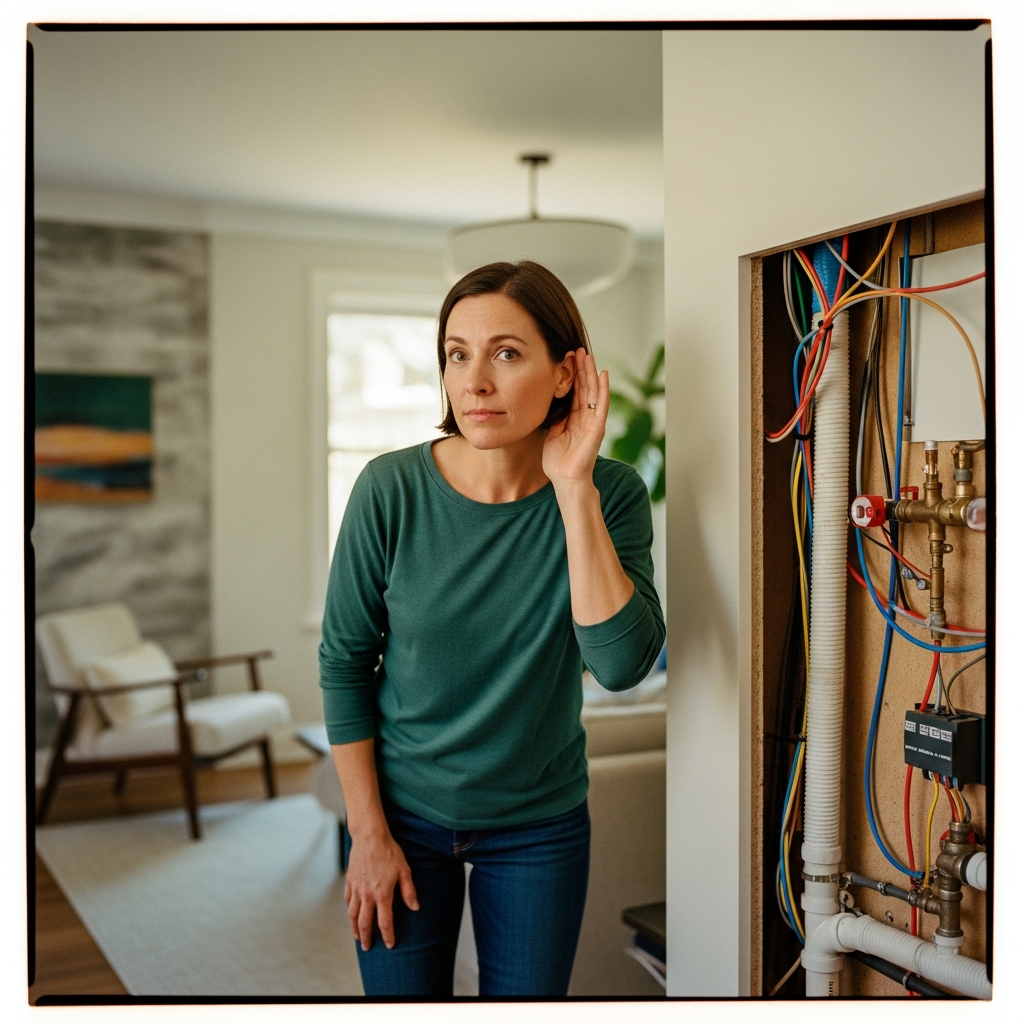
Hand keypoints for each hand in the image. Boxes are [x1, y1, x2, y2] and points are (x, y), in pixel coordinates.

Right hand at [344, 829, 418, 950]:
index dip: (387, 936)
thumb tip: (415, 908)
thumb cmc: (389, 852)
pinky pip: (348, 901)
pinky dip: (349, 911)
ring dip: (355, 929)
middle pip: (364, 923)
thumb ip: (409, 891)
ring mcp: (356, 889)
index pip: (385, 922)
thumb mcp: (404, 870)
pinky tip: (352, 915)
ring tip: (358, 937)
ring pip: (353, 915)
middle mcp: (367, 895)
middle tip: (368, 948)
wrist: (370, 837)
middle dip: (366, 938)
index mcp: (383, 894)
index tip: (389, 945)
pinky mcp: (350, 881)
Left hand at [542, 348, 608, 487]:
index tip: (567, 358)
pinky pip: (602, 404)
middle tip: (577, 349)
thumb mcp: (552, 433)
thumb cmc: (558, 461)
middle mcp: (586, 417)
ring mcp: (593, 421)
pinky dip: (603, 389)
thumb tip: (547, 400)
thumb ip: (554, 417)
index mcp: (574, 418)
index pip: (574, 392)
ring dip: (591, 373)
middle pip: (585, 388)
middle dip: (581, 369)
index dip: (572, 375)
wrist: (566, 479)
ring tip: (588, 355)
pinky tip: (603, 374)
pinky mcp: (598, 427)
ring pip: (594, 391)